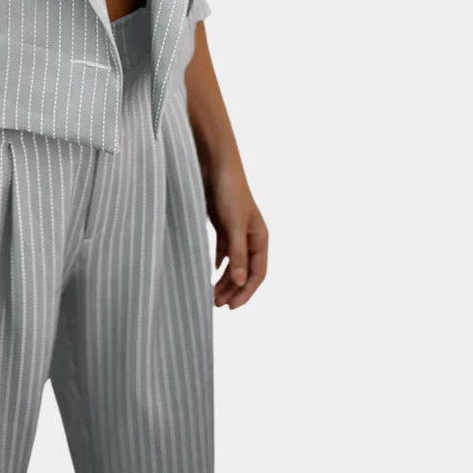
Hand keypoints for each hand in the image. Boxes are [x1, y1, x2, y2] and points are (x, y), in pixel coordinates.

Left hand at [204, 160, 267, 308]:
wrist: (215, 164)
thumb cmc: (230, 191)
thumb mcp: (234, 225)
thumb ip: (238, 253)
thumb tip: (242, 283)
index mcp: (260, 238)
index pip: (258, 273)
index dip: (246, 292)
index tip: (232, 307)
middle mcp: (250, 236)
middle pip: (245, 271)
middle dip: (233, 289)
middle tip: (217, 305)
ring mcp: (236, 230)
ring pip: (233, 262)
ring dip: (224, 279)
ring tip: (211, 294)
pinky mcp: (222, 223)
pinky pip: (223, 249)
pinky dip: (219, 261)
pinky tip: (211, 270)